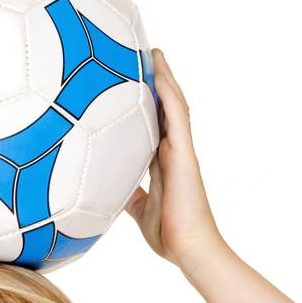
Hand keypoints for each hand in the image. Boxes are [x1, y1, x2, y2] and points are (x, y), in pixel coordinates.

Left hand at [124, 48, 224, 271]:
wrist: (189, 249)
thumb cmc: (169, 233)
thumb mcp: (139, 209)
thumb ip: (130, 194)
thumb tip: (111, 188)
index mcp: (162, 162)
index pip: (152, 123)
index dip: (145, 102)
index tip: (131, 80)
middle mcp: (172, 151)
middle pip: (164, 108)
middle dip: (156, 81)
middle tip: (143, 54)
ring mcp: (180, 151)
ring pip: (174, 105)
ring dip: (164, 78)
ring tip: (154, 53)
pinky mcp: (185, 155)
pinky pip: (178, 118)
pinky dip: (169, 95)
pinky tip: (159, 75)